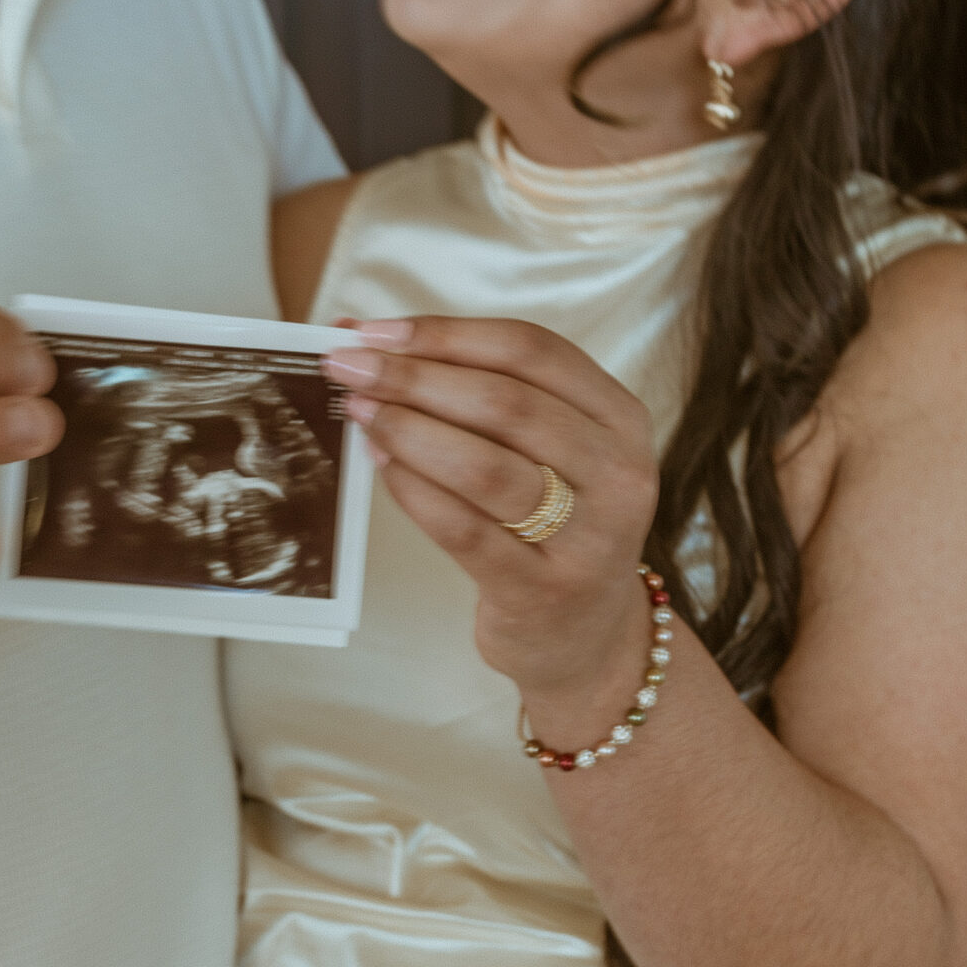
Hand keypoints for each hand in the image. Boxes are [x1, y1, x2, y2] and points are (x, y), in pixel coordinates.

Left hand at [325, 316, 660, 725]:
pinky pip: (465, 531)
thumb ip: (481, 394)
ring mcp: (588, 539)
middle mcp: (618, 474)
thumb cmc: (551, 524)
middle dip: (415, 377)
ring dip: (409, 430)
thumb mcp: (550, 450)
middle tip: (348, 368)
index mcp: (619, 418)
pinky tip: (381, 465)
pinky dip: (414, 491)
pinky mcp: (542, 591)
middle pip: (507, 404)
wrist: (585, 638)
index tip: (374, 329)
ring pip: (487, 467)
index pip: (531, 351)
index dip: (446, 333)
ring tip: (359, 412)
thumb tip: (374, 341)